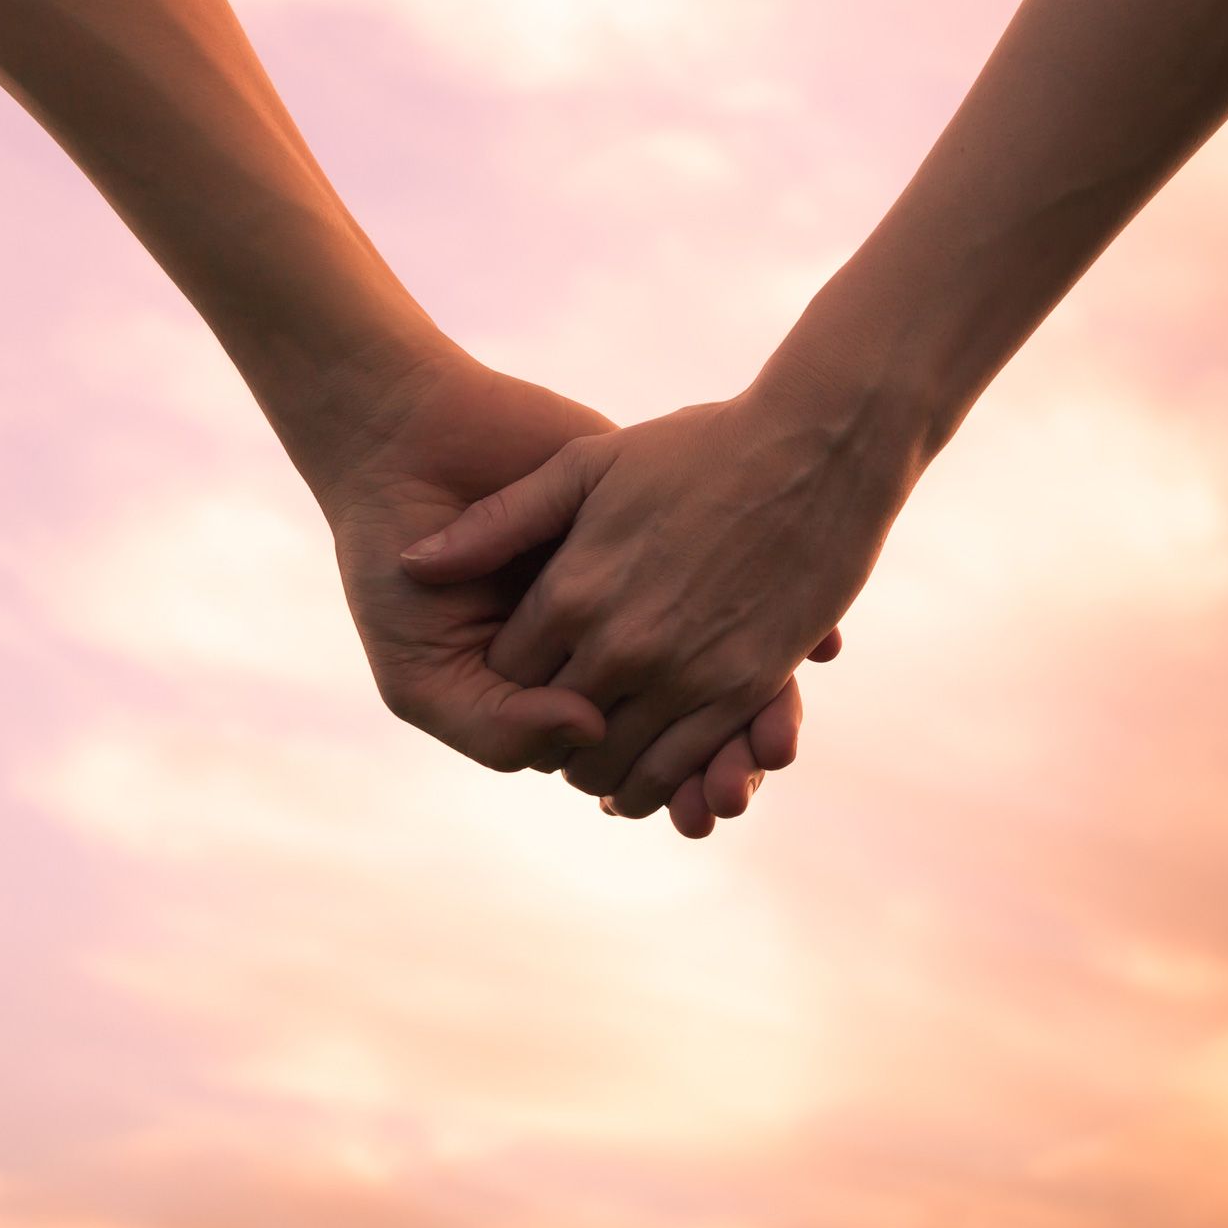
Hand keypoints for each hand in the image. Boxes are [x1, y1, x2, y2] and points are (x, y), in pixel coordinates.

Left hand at [399, 355, 913, 820]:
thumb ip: (499, 522)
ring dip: (602, 773)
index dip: (512, 683)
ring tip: (598, 765)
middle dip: (552, 734)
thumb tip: (413, 562)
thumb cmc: (697, 447)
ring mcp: (688, 670)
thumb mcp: (584, 463)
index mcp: (576, 591)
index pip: (512, 674)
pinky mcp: (746, 686)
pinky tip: (652, 777)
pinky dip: (660, 781)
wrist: (814, 446)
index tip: (521, 679)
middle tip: (559, 728)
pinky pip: (684, 760)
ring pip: (618, 762)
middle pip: (558, 728)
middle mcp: (625, 643)